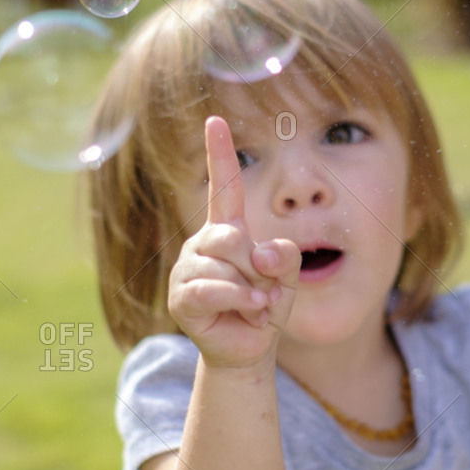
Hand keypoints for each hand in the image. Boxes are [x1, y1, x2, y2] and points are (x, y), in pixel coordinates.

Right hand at [167, 115, 300, 369]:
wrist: (250, 349)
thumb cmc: (266, 306)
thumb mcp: (288, 277)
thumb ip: (286, 257)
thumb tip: (262, 256)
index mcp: (228, 229)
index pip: (224, 186)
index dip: (219, 152)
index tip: (215, 120)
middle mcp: (203, 242)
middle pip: (232, 236)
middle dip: (257, 266)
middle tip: (265, 291)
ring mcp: (188, 268)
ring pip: (223, 264)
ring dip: (252, 290)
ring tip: (256, 305)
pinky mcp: (181, 296)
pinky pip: (211, 289)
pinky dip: (237, 299)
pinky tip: (248, 309)